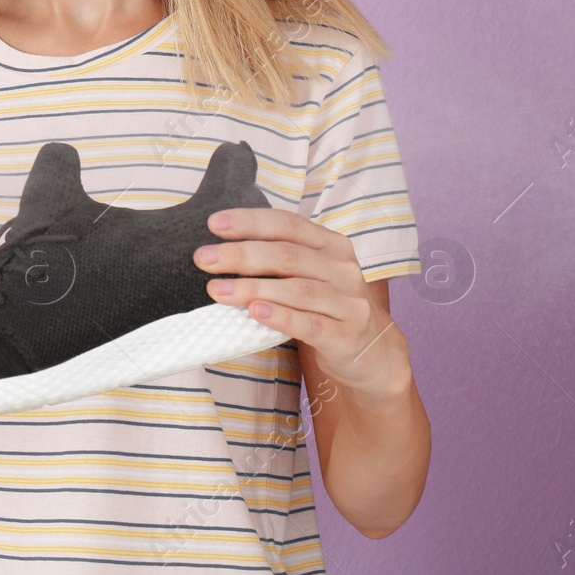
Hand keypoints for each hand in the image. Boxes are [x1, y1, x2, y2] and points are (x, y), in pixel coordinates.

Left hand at [193, 207, 404, 395]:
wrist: (371, 353)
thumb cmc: (326, 306)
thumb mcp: (308, 274)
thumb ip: (276, 258)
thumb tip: (220, 248)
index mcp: (331, 245)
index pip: (288, 224)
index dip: (251, 221)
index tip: (214, 224)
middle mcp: (343, 268)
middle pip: (287, 255)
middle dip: (241, 255)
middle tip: (203, 258)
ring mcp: (349, 302)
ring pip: (297, 289)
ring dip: (253, 287)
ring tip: (217, 289)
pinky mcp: (347, 335)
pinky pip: (310, 323)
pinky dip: (281, 316)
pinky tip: (254, 312)